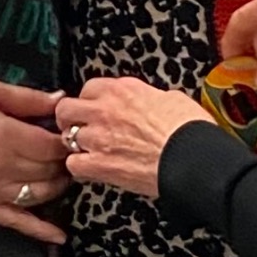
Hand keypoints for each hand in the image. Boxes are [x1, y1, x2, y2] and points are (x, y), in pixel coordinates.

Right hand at [0, 79, 71, 243]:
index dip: (65, 141)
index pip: (51, 146)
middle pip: (48, 169)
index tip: (70, 136)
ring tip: (61, 174)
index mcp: (5, 135)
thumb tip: (61, 100)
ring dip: (57, 186)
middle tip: (68, 154)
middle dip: (62, 161)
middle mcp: (2, 167)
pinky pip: (17, 222)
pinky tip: (60, 236)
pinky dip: (40, 231)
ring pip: (40, 194)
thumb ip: (28, 98)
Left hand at [55, 76, 210, 199]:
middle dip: (70, 118)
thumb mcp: (171, 98)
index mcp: (123, 90)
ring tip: (88, 151)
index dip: (89, 100)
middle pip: (66, 109)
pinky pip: (73, 164)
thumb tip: (151, 103)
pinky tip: (91, 168)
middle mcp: (104, 110)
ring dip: (76, 144)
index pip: (89, 88)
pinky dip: (80, 167)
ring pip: (66, 137)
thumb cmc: (188, 129)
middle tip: (79, 127)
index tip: (94, 108)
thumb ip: (149, 97)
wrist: (191, 157)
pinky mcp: (99, 165)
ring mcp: (98, 138)